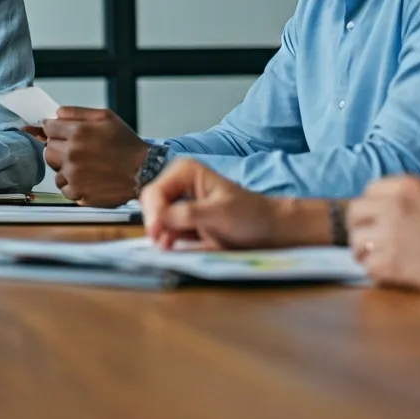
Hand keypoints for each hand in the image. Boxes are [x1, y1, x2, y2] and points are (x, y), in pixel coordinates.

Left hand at [41, 107, 148, 206]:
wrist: (144, 171)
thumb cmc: (127, 145)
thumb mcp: (106, 117)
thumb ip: (77, 112)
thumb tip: (56, 113)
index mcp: (78, 132)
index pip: (48, 128)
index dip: (55, 130)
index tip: (60, 133)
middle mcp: (72, 154)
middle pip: (48, 149)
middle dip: (59, 148)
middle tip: (76, 150)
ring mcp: (74, 175)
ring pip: (54, 170)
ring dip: (64, 168)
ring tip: (84, 166)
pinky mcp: (79, 192)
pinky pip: (64, 188)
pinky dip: (72, 185)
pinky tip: (86, 179)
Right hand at [141, 158, 283, 249]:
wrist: (268, 230)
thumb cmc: (250, 216)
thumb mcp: (220, 213)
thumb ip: (189, 214)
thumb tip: (161, 220)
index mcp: (185, 171)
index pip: (155, 191)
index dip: (153, 212)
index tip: (157, 233)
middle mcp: (178, 183)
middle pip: (150, 203)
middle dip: (154, 222)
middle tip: (161, 243)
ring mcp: (179, 201)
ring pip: (155, 217)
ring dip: (159, 232)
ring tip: (168, 247)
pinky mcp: (182, 219)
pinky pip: (164, 228)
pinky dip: (165, 238)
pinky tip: (172, 246)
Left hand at [348, 176, 419, 295]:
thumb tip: (412, 189)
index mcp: (408, 188)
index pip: (369, 190)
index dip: (372, 202)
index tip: (376, 213)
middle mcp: (393, 208)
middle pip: (355, 213)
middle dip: (360, 223)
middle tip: (370, 234)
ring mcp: (390, 237)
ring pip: (355, 241)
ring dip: (364, 248)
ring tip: (376, 254)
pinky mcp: (392, 265)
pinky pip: (367, 266)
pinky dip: (374, 269)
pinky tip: (387, 270)